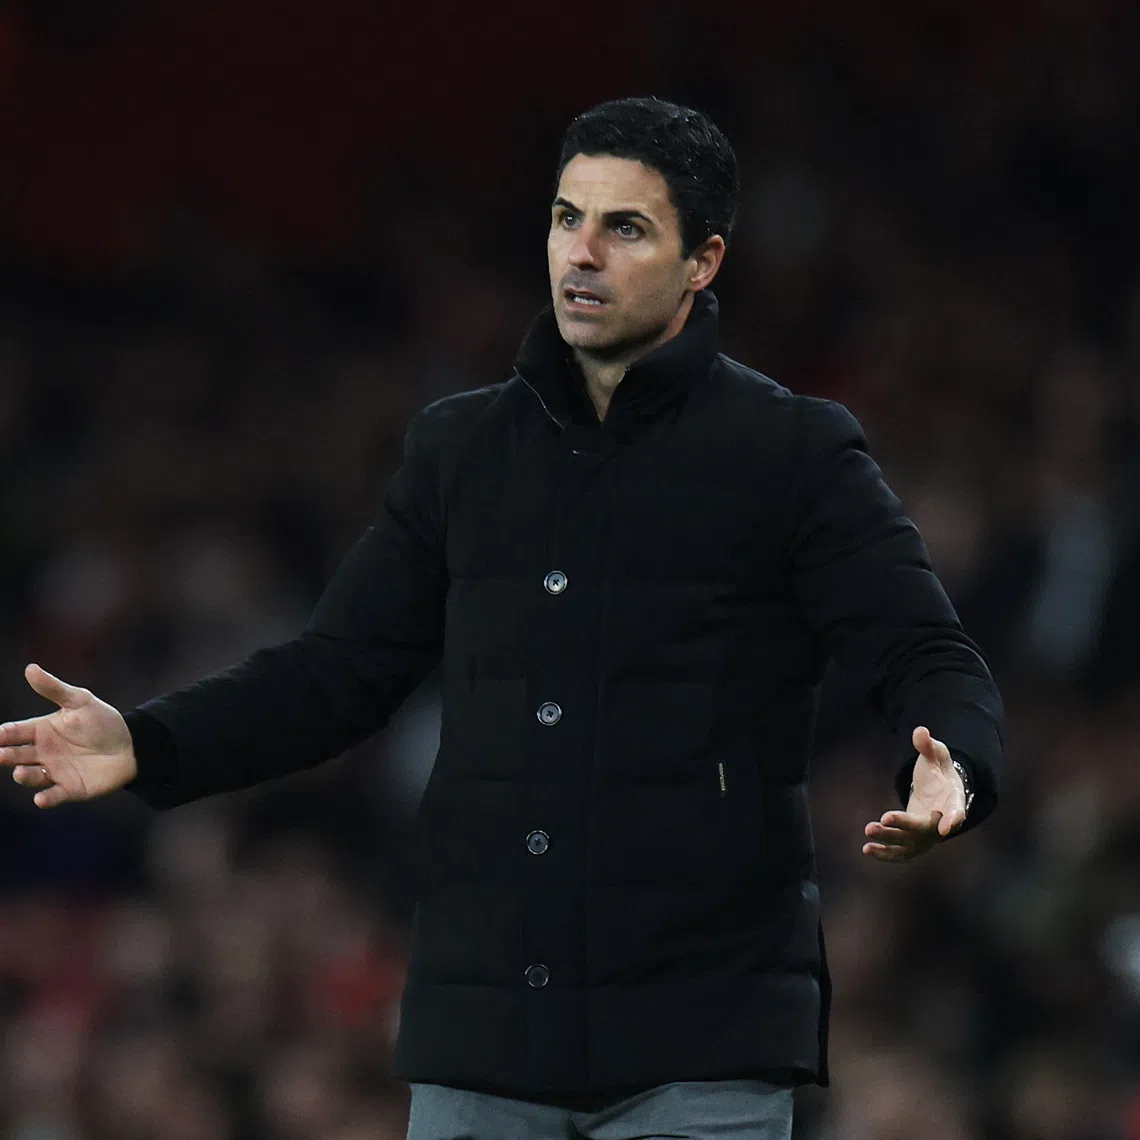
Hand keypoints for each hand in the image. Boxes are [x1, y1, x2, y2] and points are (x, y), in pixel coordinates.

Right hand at [0, 664, 137, 807]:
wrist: (132, 744)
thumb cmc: (103, 722)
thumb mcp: (81, 702)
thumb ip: (55, 689)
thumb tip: (30, 668)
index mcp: (41, 731)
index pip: (14, 733)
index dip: (3, 734)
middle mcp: (43, 753)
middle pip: (16, 755)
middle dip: (5, 756)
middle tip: (0, 755)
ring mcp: (54, 772)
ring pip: (30, 777)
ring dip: (24, 776)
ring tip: (22, 772)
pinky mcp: (69, 788)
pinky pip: (53, 796)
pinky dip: (46, 799)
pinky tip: (42, 799)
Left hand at [862, 725, 965, 862]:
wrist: (939, 793)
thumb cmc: (939, 772)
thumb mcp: (936, 755)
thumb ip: (928, 745)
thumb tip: (920, 731)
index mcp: (953, 802)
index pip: (956, 813)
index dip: (952, 820)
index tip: (944, 828)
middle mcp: (941, 824)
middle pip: (925, 829)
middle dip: (905, 825)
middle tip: (882, 818)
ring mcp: (927, 837)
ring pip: (910, 844)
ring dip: (889, 840)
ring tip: (868, 831)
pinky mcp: (913, 844)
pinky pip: (900, 853)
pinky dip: (885, 853)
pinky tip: (866, 849)